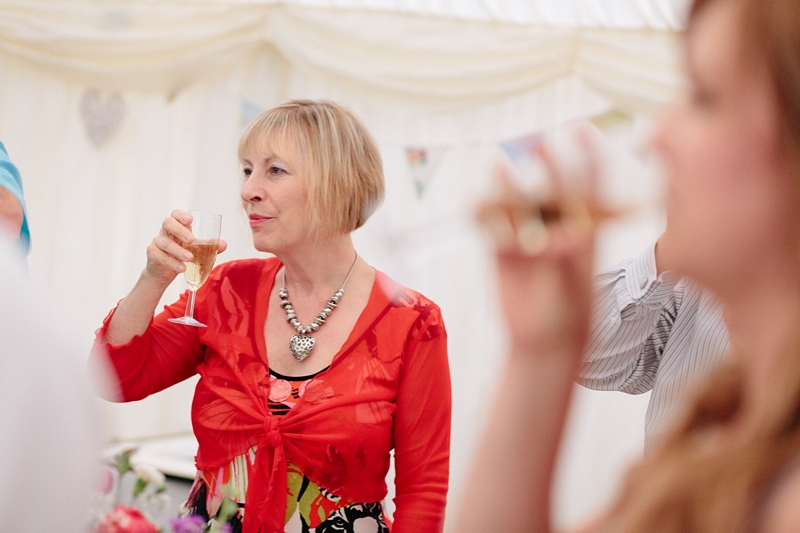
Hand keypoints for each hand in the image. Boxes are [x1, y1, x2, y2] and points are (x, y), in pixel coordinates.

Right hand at [144, 209, 227, 285]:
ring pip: (165, 242)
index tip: (190, 220)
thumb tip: (224, 244)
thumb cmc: (180, 254)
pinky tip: (182, 268)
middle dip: (180, 230)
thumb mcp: (195, 249)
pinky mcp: (152, 254)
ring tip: (190, 258)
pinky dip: (172, 263)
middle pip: (167, 223)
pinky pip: (161, 256)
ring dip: (178, 251)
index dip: (181, 215)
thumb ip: (208, 245)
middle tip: (191, 240)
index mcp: (177, 227)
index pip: (175, 214)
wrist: (164, 272)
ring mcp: (157, 242)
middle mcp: (165, 232)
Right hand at [478, 138, 600, 359]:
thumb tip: (572, 234)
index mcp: (585, 229)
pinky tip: (475, 203)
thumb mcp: (575, 283)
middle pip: (550, 186)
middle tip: (538, 141)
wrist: (548, 341)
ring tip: (499, 164)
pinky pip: (490, 228)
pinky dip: (482, 215)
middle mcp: (556, 229)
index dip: (587, 155)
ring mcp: (528, 238)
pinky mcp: (502, 253)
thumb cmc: (571, 312)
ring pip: (517, 203)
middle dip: (546, 163)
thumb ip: (570, 256)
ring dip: (508, 184)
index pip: (589, 185)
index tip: (582, 128)